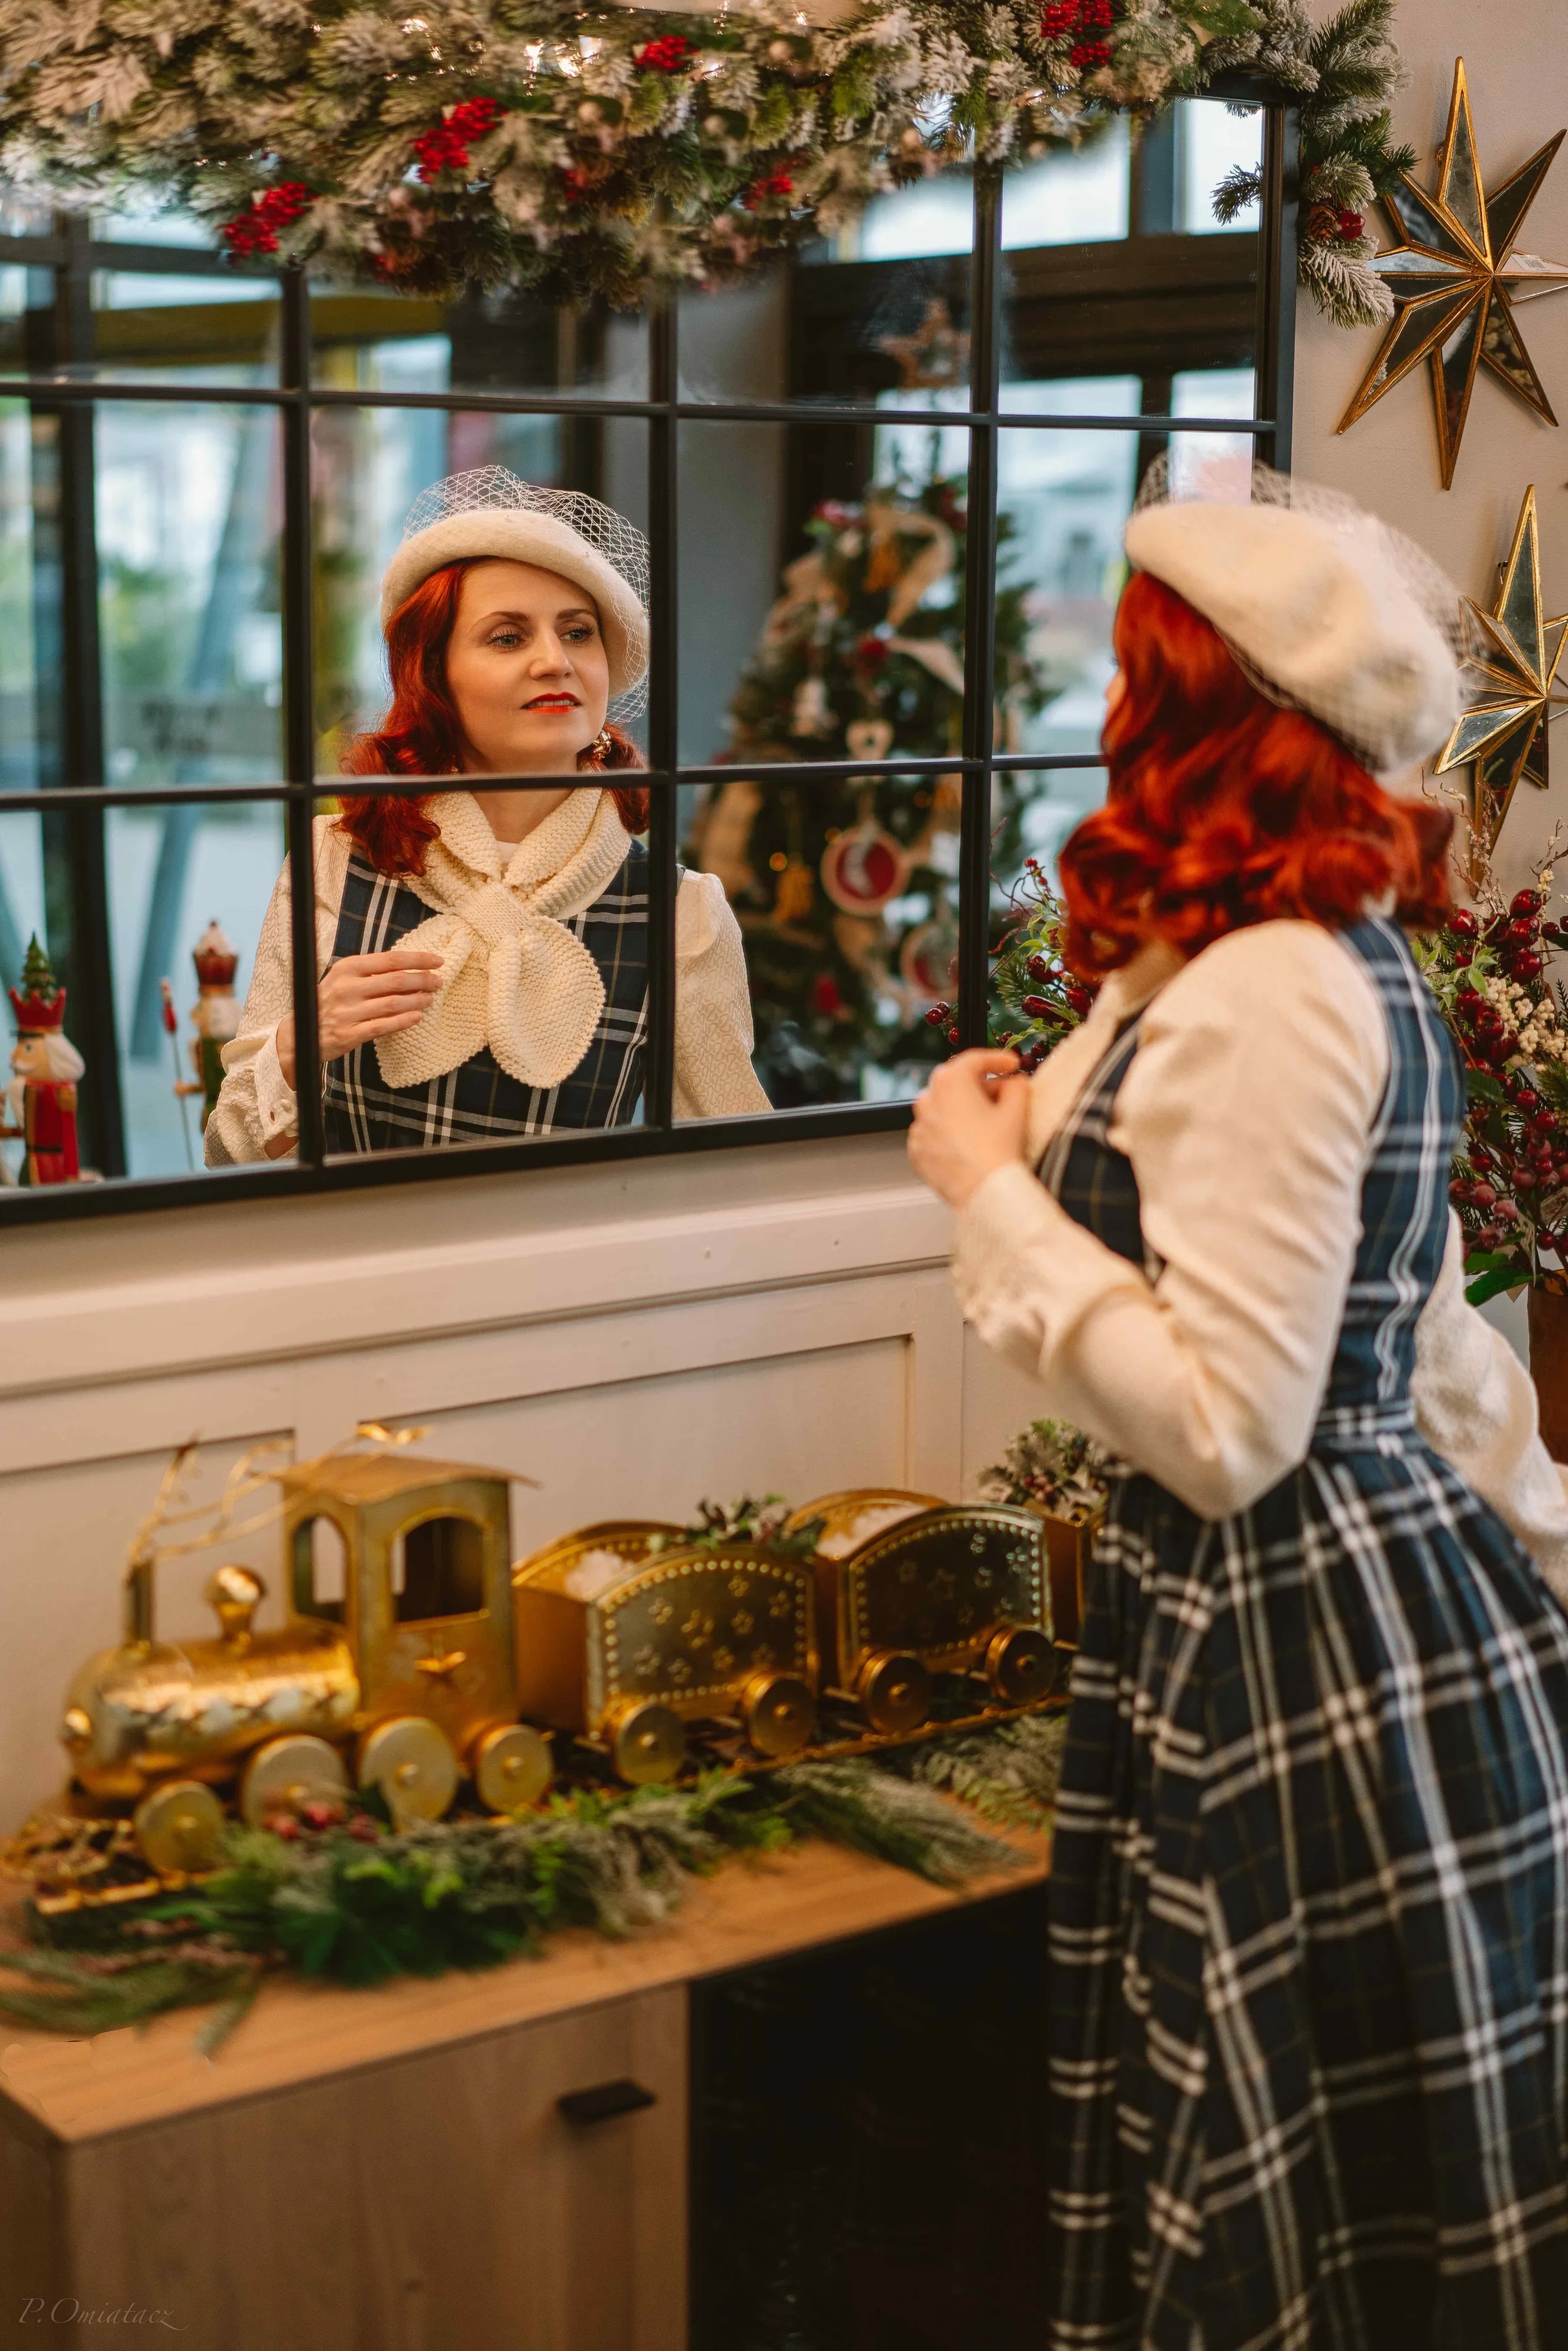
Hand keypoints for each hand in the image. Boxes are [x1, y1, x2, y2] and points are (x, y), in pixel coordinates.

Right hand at [276, 950, 443, 1091]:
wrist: (300, 1032)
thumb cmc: (328, 1002)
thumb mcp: (343, 978)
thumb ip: (371, 972)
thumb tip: (409, 967)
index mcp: (347, 968)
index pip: (390, 959)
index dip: (417, 959)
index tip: (438, 961)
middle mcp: (347, 987)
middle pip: (395, 981)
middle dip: (422, 980)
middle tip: (438, 982)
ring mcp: (347, 1012)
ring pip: (392, 1004)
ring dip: (417, 1001)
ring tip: (430, 999)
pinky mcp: (349, 1034)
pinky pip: (383, 1026)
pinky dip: (403, 1021)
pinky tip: (417, 1018)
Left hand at [907, 1049, 1031, 1208]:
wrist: (984, 1193)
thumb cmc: (998, 1151)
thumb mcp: (1016, 1111)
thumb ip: (1016, 1087)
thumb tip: (1014, 1083)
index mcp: (950, 1082)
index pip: (975, 1060)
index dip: (998, 1060)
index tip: (1011, 1064)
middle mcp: (928, 1099)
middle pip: (957, 1083)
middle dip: (982, 1086)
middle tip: (1005, 1094)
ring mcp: (919, 1126)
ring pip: (944, 1108)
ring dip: (965, 1109)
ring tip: (989, 1122)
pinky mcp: (917, 1150)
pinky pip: (935, 1133)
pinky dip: (951, 1132)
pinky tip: (971, 1143)